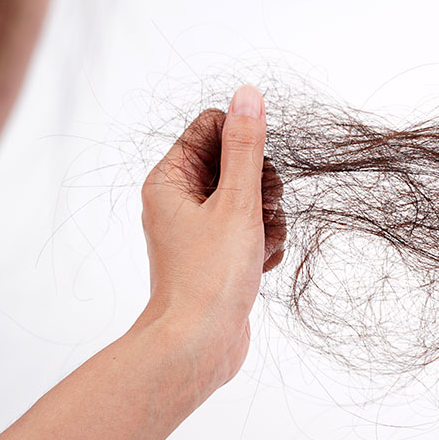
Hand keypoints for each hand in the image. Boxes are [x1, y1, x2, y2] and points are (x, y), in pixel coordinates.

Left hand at [139, 84, 285, 392]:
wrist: (198, 345)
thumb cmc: (210, 276)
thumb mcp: (235, 203)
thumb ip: (245, 147)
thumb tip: (247, 94)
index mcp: (171, 178)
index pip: (213, 126)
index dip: (244, 144)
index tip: (254, 177)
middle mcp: (180, 199)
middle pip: (235, 161)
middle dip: (261, 187)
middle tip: (259, 215)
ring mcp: (198, 227)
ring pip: (249, 196)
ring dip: (267, 218)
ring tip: (259, 246)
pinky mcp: (216, 252)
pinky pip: (249, 228)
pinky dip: (262, 241)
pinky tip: (260, 263)